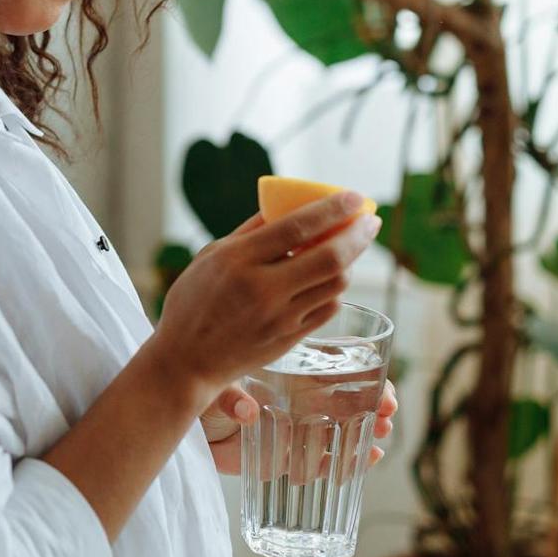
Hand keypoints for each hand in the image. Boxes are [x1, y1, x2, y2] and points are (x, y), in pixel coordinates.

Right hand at [152, 192, 381, 397]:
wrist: (186, 360)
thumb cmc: (193, 301)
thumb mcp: (211, 255)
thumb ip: (249, 231)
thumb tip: (286, 206)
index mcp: (238, 260)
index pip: (297, 227)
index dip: (332, 209)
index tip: (355, 197)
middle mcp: (263, 288)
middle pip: (329, 257)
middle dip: (358, 235)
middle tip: (371, 220)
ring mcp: (280, 317)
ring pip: (335, 284)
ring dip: (350, 261)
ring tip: (350, 246)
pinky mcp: (291, 339)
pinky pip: (328, 308)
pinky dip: (335, 288)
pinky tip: (331, 277)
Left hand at [200, 378, 397, 475]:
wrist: (182, 418)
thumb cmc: (201, 389)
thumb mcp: (214, 383)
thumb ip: (229, 396)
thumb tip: (247, 412)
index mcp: (286, 369)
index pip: (334, 367)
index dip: (363, 373)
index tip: (380, 384)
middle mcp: (296, 396)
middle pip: (347, 399)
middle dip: (374, 405)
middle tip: (387, 413)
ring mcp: (294, 426)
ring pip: (340, 430)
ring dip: (366, 432)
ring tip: (380, 436)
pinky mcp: (283, 456)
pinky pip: (319, 462)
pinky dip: (343, 462)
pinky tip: (365, 459)